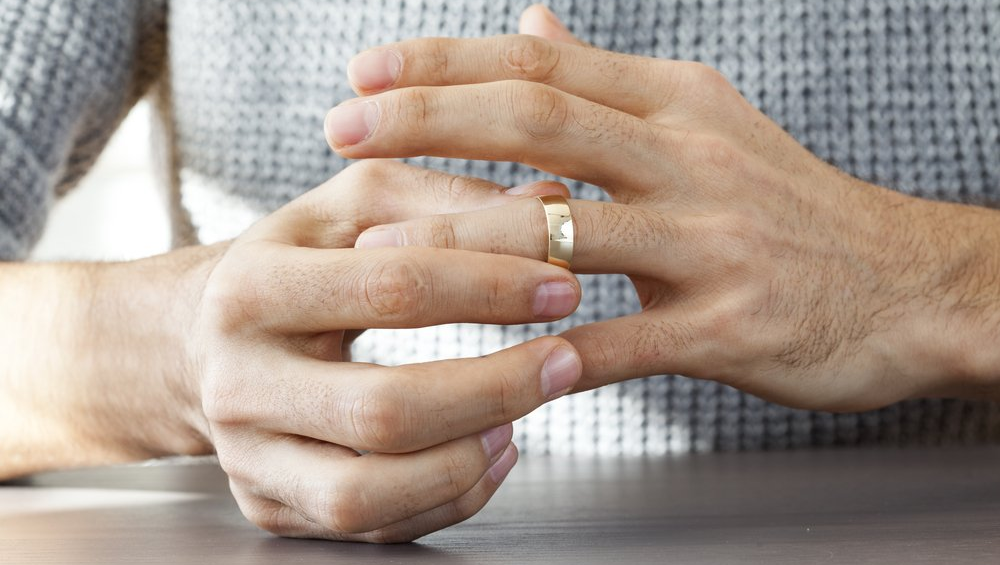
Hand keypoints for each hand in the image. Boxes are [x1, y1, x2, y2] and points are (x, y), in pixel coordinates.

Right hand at [190, 160, 582, 541]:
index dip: (491, 288)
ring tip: (521, 418)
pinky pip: (371, 528)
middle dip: (495, 389)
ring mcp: (248, 457)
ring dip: (468, 462)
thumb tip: (549, 203)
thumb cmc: (295, 262)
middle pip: (383, 410)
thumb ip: (445, 196)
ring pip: (368, 493)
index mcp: (254, 288)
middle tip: (565, 361)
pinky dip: (448, 500)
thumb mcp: (352, 205)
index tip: (562, 285)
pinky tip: (487, 454)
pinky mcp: (269, 506)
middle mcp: (239, 381)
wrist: (198, 340)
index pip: (390, 289)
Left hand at [325, 7, 999, 410]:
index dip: (444, 63)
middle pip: (538, 118)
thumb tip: (532, 20)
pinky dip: (540, 351)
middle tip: (342, 131)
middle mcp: (689, 157)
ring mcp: (710, 242)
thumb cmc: (790, 207)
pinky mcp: (727, 326)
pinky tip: (479, 361)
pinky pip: (615, 341)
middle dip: (428, 120)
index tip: (364, 74)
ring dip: (462, 236)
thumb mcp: (706, 121)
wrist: (909, 284)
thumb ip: (608, 78)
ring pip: (564, 227)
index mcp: (676, 104)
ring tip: (380, 248)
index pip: (541, 62)